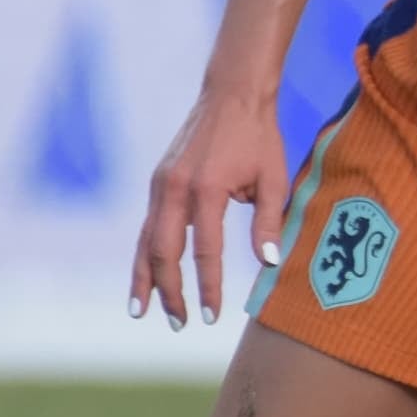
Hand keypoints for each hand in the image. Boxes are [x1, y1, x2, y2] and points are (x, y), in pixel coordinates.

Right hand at [134, 84, 287, 330]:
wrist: (232, 94)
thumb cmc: (260, 137)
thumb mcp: (273, 177)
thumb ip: (268, 221)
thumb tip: (270, 263)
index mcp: (206, 189)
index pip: (204, 250)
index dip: (209, 285)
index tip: (214, 314)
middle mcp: (174, 189)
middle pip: (162, 253)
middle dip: (169, 291)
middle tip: (181, 322)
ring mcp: (160, 185)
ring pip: (145, 242)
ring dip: (144, 279)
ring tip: (142, 312)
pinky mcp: (157, 183)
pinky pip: (147, 226)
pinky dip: (143, 254)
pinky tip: (145, 277)